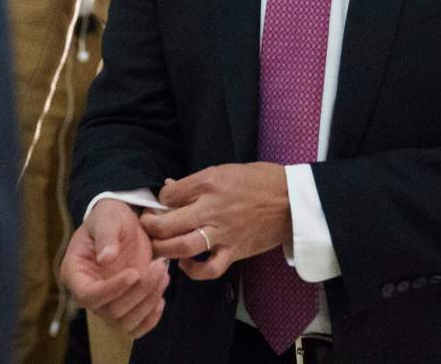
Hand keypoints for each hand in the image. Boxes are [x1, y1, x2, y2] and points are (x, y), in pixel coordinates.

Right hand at [59, 199, 169, 337]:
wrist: (125, 222)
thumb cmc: (111, 217)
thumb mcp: (108, 218)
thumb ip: (106, 236)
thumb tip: (105, 257)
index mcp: (75, 273)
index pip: (88, 295)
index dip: (112, 289)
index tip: (135, 273)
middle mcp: (88, 292)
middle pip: (110, 311)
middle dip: (139, 291)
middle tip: (159, 266)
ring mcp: (106, 302)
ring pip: (124, 322)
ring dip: (148, 303)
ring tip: (163, 274)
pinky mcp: (124, 306)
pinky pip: (134, 327)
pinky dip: (150, 319)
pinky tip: (161, 299)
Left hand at [139, 162, 291, 280]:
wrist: (293, 200)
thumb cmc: (261, 181)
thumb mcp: (226, 170)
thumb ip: (197, 182)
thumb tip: (171, 188)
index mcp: (210, 182)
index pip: (169, 195)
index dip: (159, 201)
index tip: (161, 205)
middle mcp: (212, 208)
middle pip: (167, 223)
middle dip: (150, 227)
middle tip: (147, 228)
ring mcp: (223, 233)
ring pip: (182, 247)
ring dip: (164, 250)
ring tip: (159, 248)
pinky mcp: (234, 251)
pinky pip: (209, 269)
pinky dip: (193, 271)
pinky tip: (186, 264)